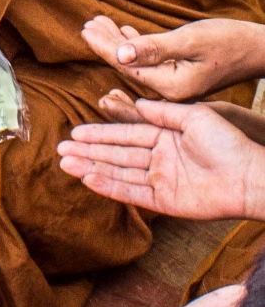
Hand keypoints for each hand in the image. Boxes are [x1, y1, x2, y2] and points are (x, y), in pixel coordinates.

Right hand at [57, 96, 264, 218]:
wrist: (250, 176)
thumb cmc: (228, 143)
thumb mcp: (194, 116)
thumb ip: (162, 112)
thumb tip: (137, 104)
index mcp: (164, 138)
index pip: (124, 134)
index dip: (99, 133)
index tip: (74, 132)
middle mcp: (158, 159)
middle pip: (116, 155)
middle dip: (88, 152)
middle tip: (60, 150)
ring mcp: (160, 181)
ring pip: (118, 173)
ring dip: (91, 168)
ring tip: (65, 164)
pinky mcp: (165, 202)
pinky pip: (131, 193)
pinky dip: (109, 186)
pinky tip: (88, 179)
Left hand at [81, 15, 264, 99]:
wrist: (259, 50)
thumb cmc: (228, 41)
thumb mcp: (189, 41)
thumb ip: (153, 48)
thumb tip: (119, 53)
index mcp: (170, 87)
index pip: (126, 66)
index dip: (103, 46)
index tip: (84, 28)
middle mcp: (170, 92)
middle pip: (128, 66)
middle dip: (106, 44)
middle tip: (88, 23)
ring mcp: (175, 87)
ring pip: (138, 63)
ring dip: (118, 42)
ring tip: (100, 22)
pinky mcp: (181, 77)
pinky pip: (151, 62)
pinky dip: (137, 45)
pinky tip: (125, 32)